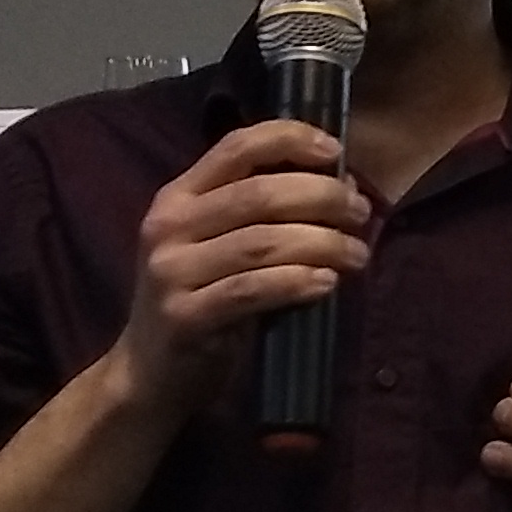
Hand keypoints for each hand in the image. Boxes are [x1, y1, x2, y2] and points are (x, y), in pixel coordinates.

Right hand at [106, 120, 373, 416]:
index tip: (336, 151)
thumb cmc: (202, 299)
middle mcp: (169, 226)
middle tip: (361, 213)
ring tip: (357, 254)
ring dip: (322, 243)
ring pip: (261, 242)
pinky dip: (296, 282)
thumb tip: (341, 183)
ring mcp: (171, 272)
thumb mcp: (220, 245)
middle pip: (258, 194)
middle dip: (321, 197)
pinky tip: (328, 283)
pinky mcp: (184, 317)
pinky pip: (251, 290)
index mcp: (178, 197)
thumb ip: (265, 212)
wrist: (150, 372)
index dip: (288, 139)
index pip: (235, 147)